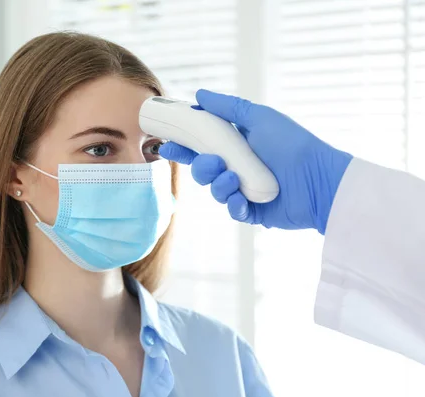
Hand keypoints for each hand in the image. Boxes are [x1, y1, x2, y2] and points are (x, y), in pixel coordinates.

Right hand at [159, 89, 352, 233]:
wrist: (320, 180)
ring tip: (235, 181)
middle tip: (213, 163)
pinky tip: (244, 200)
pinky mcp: (253, 211)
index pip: (202, 146)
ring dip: (220, 186)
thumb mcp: (260, 118)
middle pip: (203, 170)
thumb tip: (198, 95)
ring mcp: (245, 190)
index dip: (183, 146)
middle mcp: (238, 168)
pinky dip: (235, 205)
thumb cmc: (294, 145)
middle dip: (202, 168)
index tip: (167, 144)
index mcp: (237, 146)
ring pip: (216, 191)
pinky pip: (233, 211)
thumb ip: (228, 108)